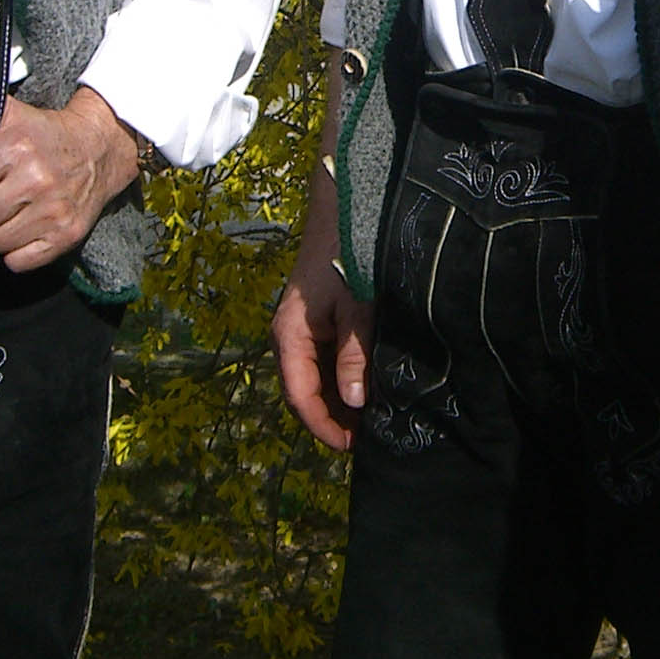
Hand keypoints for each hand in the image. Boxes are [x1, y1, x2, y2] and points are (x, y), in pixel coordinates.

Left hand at [0, 84, 140, 271]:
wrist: (99, 149)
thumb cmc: (42, 133)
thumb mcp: (2, 112)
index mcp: (15, 148)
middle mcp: (36, 181)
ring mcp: (52, 212)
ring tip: (8, 212)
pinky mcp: (65, 237)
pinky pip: (17, 262)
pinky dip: (15, 251)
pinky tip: (24, 229)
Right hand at [271, 206, 370, 452]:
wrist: (343, 211)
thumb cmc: (348, 256)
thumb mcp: (357, 307)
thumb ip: (354, 354)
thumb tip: (355, 401)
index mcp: (290, 336)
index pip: (299, 396)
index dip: (323, 426)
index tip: (350, 447)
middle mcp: (289, 337)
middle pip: (305, 392)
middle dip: (332, 419)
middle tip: (367, 440)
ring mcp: (301, 330)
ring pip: (314, 379)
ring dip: (338, 401)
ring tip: (370, 422)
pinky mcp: (316, 321)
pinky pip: (323, 361)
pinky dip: (341, 379)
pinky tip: (367, 387)